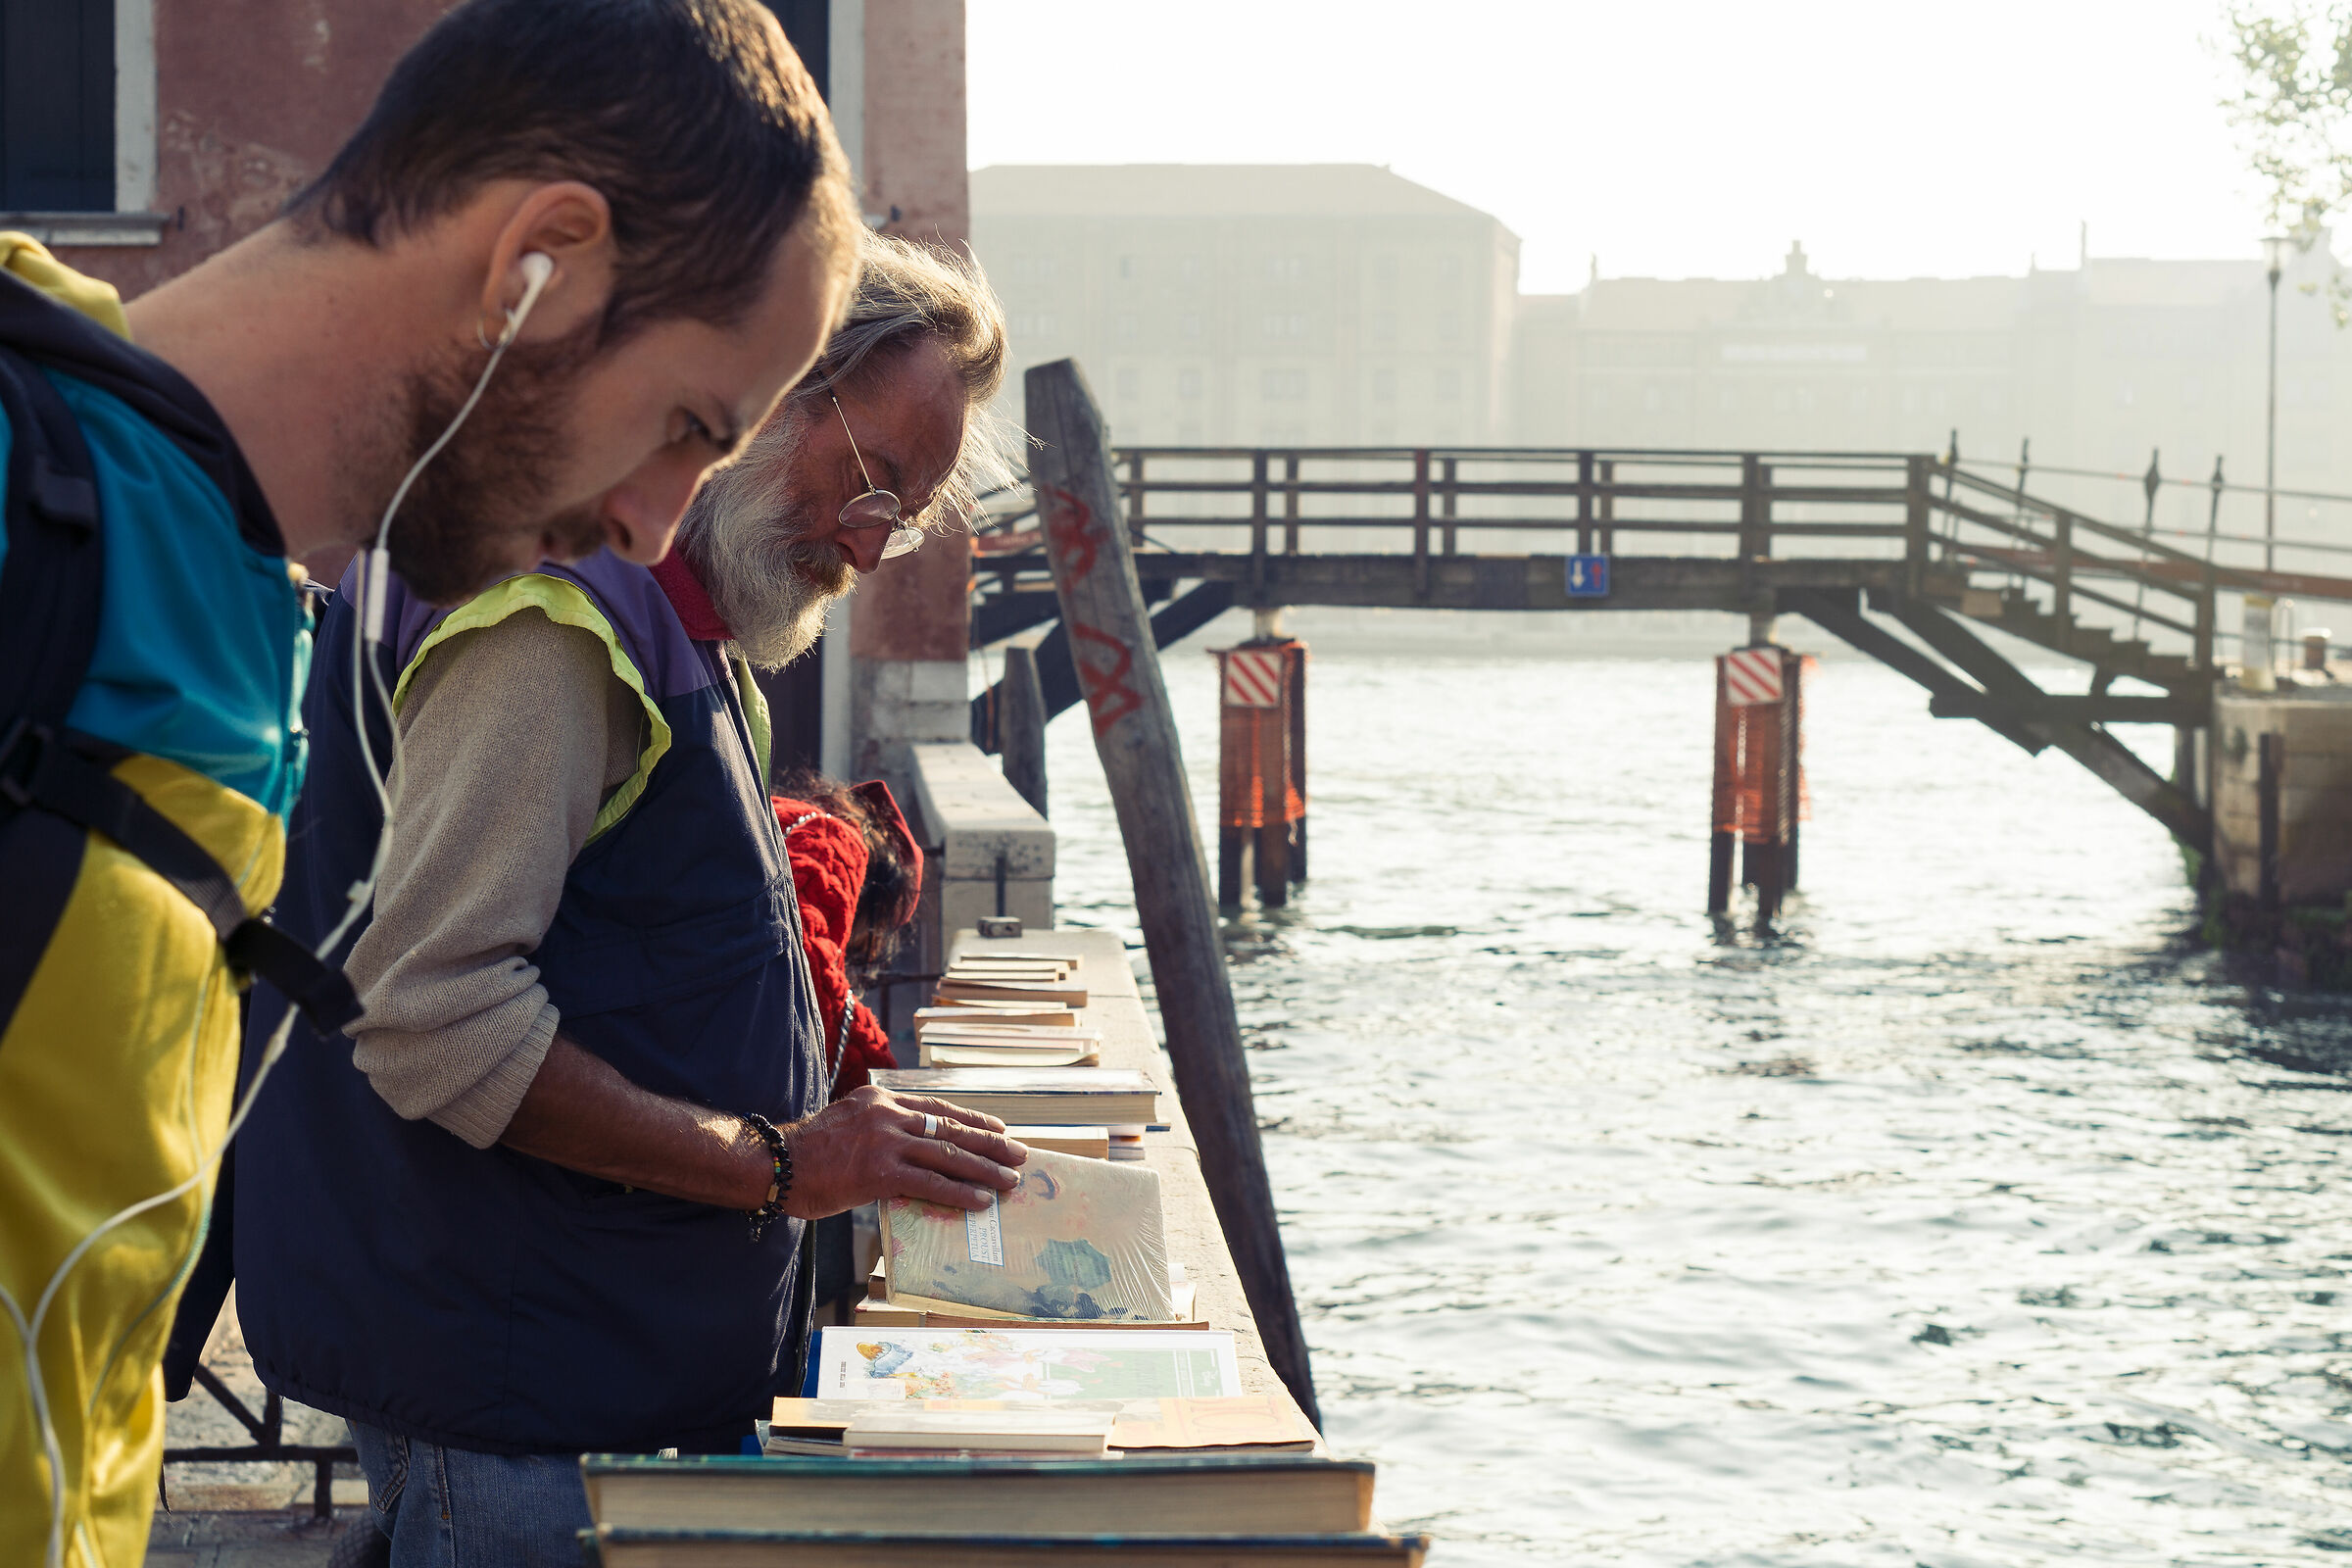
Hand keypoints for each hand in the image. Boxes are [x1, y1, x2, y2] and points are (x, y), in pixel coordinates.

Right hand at [780, 1085, 1026, 1219]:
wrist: (774, 1164)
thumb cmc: (807, 1153)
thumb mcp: (848, 1123)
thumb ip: (880, 1130)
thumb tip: (912, 1151)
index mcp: (881, 1100)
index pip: (937, 1107)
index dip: (972, 1119)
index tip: (998, 1127)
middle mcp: (888, 1115)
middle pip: (951, 1128)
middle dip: (990, 1143)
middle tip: (1019, 1153)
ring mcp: (885, 1143)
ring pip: (948, 1155)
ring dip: (984, 1169)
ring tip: (1010, 1180)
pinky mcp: (880, 1173)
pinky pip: (930, 1183)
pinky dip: (959, 1192)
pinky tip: (980, 1200)